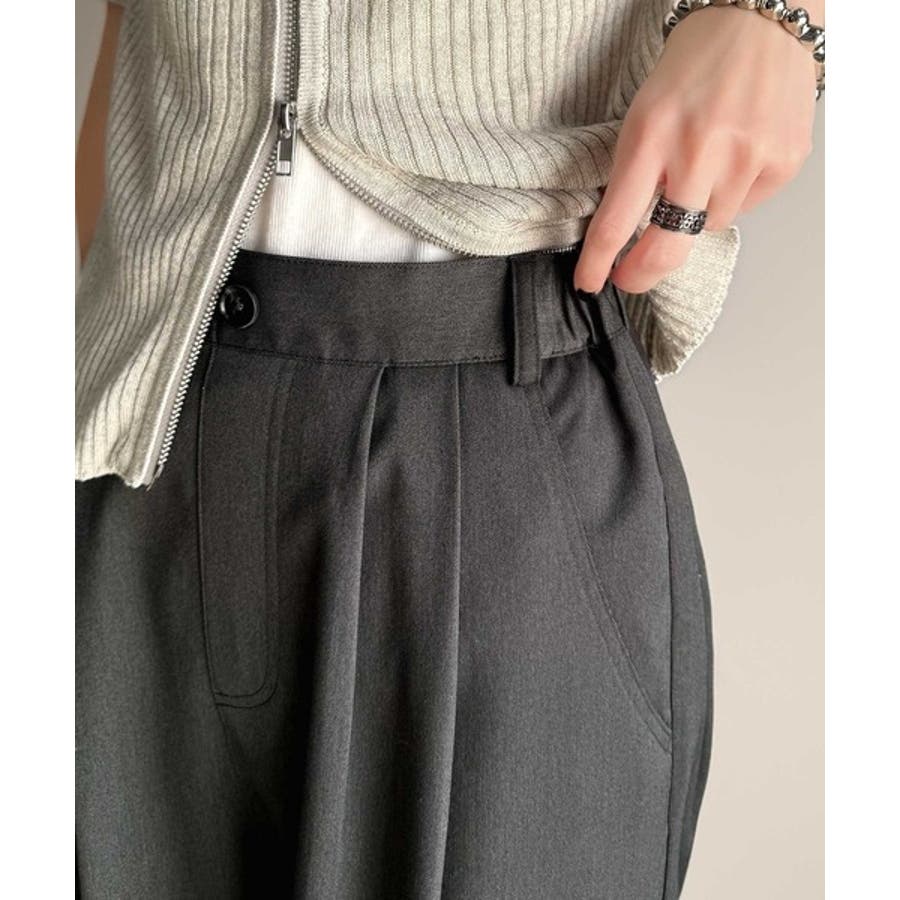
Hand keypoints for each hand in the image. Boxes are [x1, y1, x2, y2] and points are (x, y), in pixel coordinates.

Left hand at [573, 4, 818, 293]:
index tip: (590, 282)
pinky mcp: (782, 163)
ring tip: (704, 167)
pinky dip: (734, 194)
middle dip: (642, 273)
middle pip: (666, 248)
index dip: (598, 263)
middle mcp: (700, 151)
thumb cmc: (696, 64)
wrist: (762, 19)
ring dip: (696, 214)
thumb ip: (637, 171)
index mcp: (652, 136)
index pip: (616, 222)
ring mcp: (746, 159)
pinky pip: (745, 208)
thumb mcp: (645, 112)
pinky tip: (737, 156)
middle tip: (631, 278)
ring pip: (707, 229)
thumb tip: (631, 232)